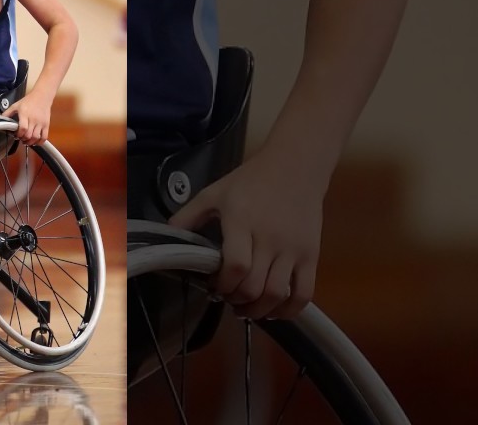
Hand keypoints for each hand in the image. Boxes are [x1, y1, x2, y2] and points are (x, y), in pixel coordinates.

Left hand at [1, 91, 52, 145]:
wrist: (42, 96)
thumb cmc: (28, 101)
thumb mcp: (16, 105)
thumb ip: (8, 113)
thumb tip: (0, 119)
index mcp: (25, 114)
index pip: (22, 129)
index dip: (19, 135)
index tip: (16, 135)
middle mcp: (33, 119)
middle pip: (29, 135)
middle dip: (23, 139)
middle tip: (21, 138)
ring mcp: (41, 122)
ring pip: (36, 137)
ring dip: (30, 142)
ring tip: (27, 141)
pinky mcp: (46, 124)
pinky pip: (44, 137)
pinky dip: (40, 142)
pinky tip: (36, 142)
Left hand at [167, 149, 324, 320]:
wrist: (296, 166)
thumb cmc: (251, 180)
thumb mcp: (214, 193)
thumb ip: (188, 216)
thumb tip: (166, 237)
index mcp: (241, 222)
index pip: (235, 267)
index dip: (222, 286)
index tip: (213, 287)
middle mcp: (269, 239)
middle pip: (254, 287)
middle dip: (236, 300)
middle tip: (227, 297)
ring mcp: (293, 249)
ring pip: (277, 294)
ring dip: (258, 310)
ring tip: (246, 308)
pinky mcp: (311, 255)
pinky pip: (304, 293)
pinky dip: (289, 310)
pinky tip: (274, 311)